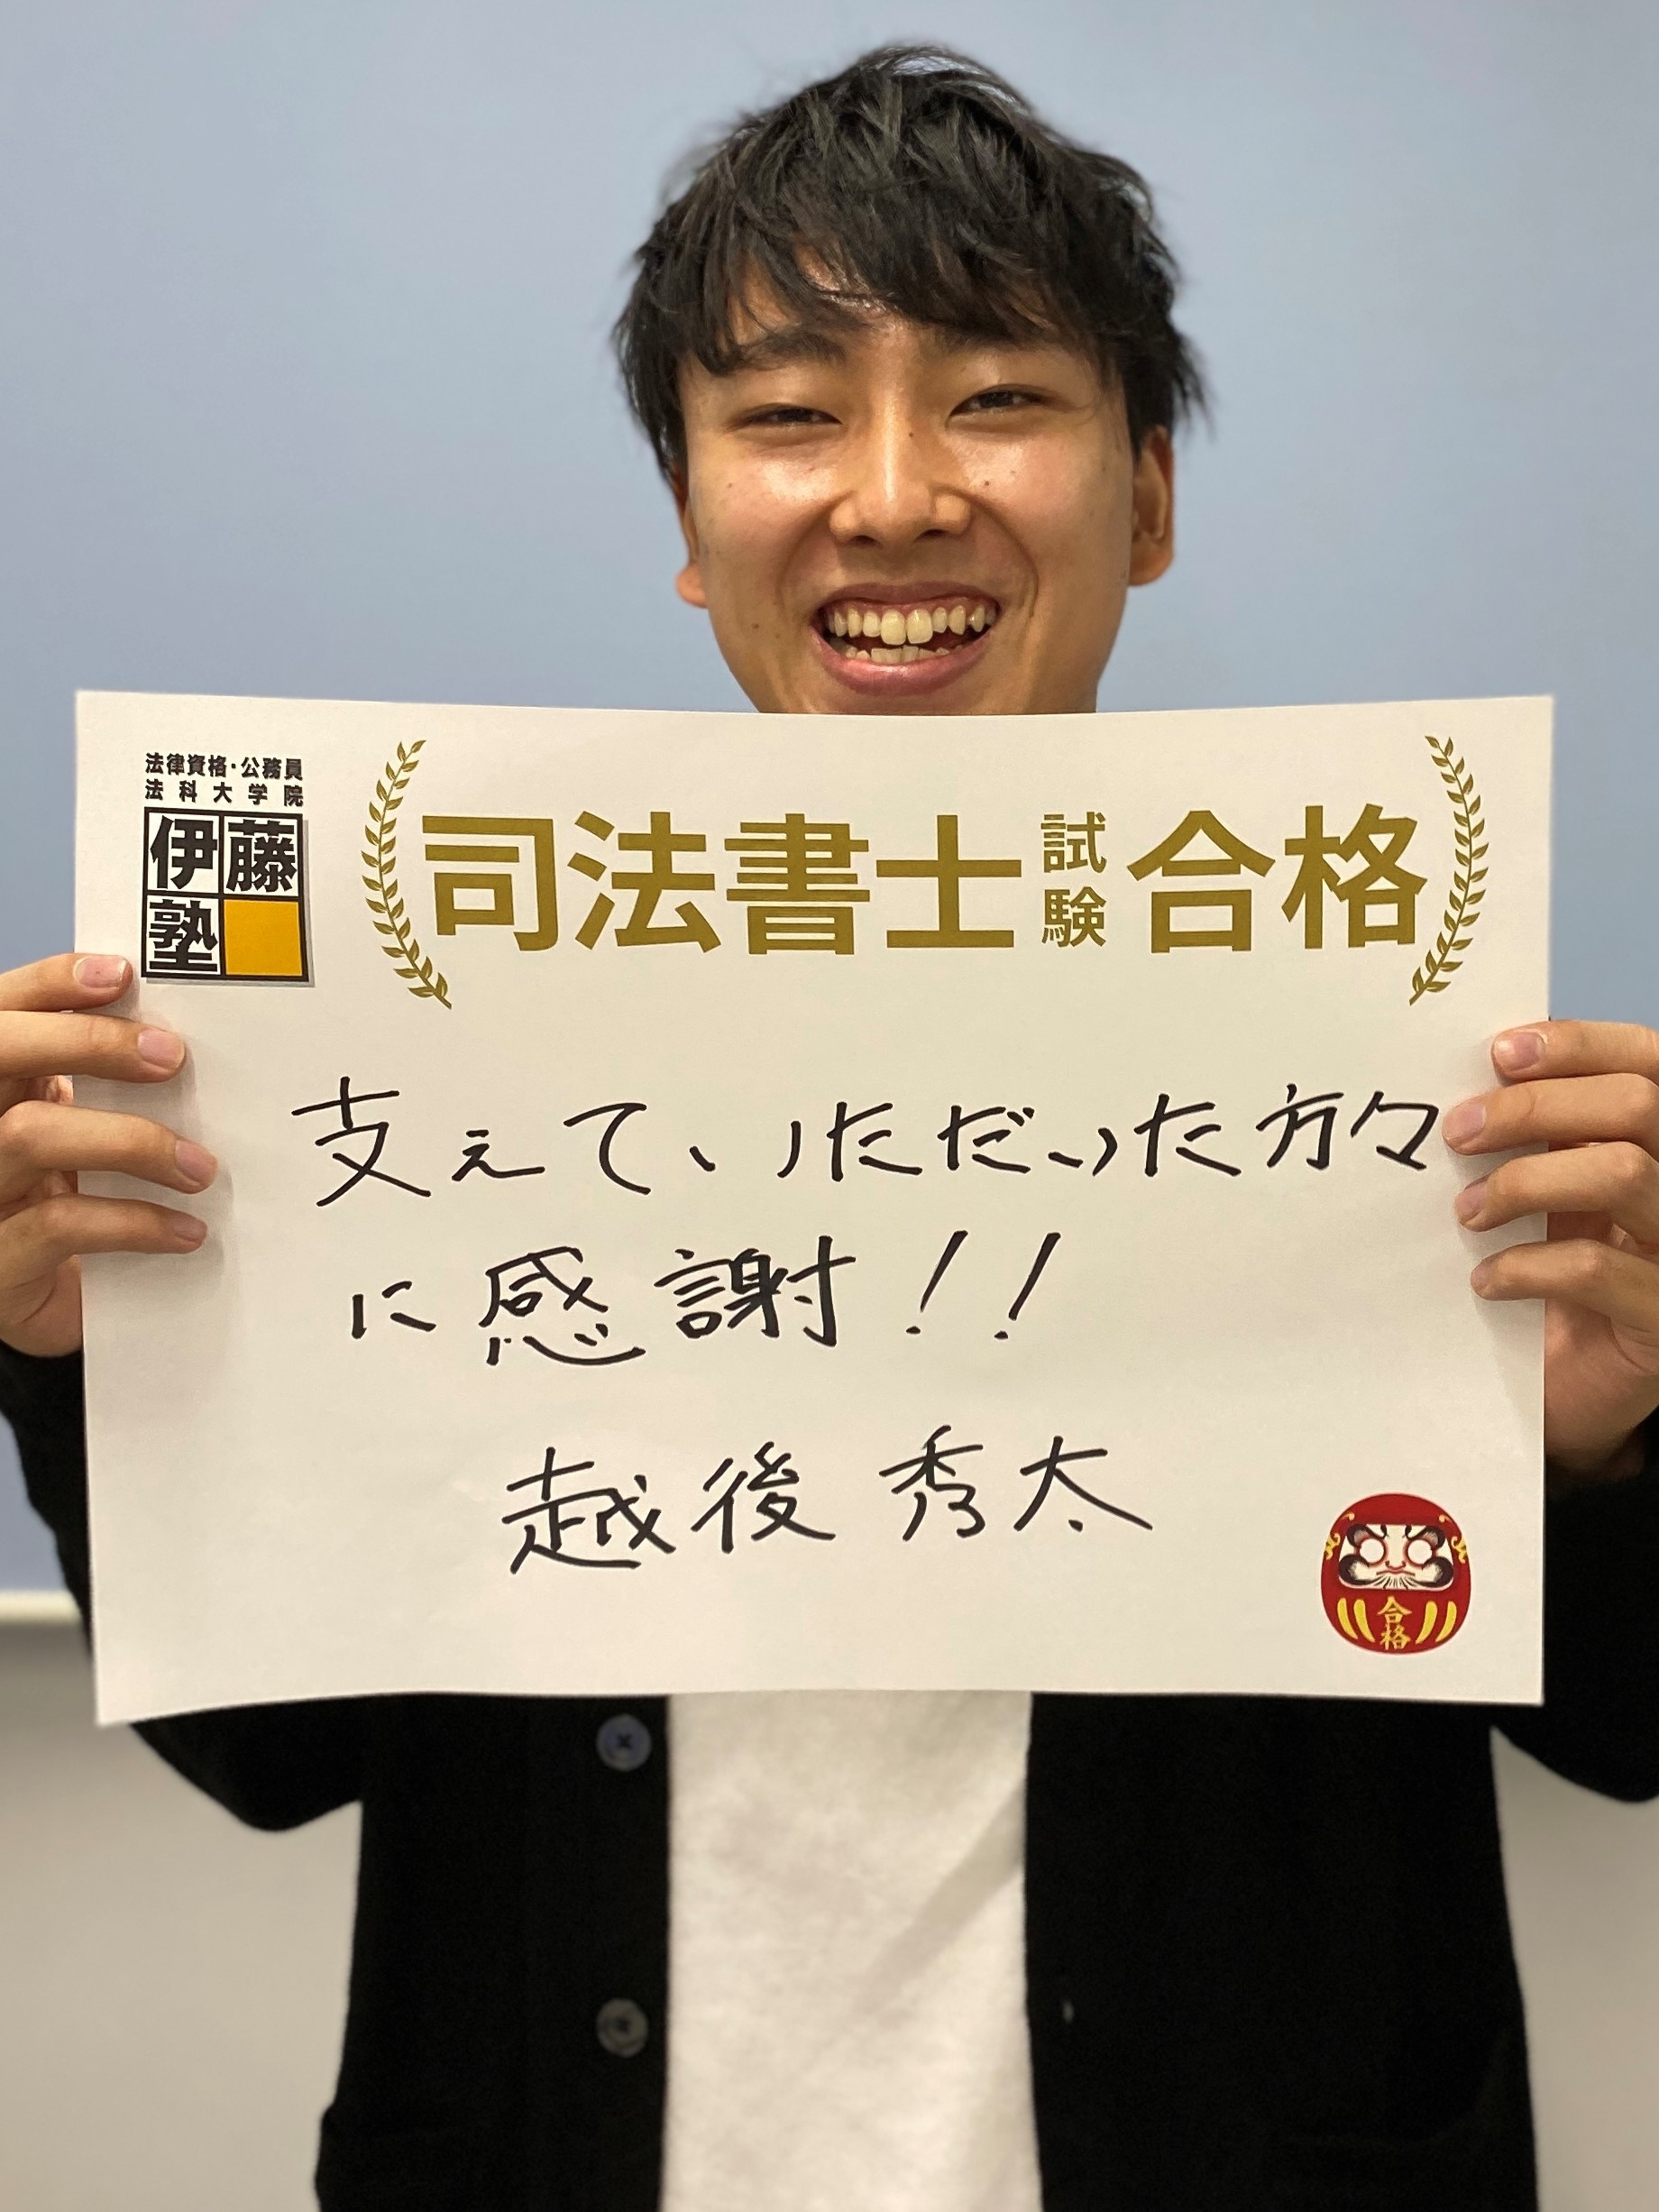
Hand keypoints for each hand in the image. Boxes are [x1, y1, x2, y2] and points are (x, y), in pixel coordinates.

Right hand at [0, 953, 214, 1358]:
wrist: (49, 1307)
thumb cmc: (66, 1204)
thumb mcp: (80, 1135)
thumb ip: (102, 1086)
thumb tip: (175, 1038)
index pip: (0, 1010)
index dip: (50, 983)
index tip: (121, 975)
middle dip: (86, 1042)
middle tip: (171, 1057)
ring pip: (27, 1136)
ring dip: (129, 1141)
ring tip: (200, 1167)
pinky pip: (57, 1225)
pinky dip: (133, 1222)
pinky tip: (186, 1230)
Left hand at [1446, 1020, 1658, 1482]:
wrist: (1577, 1390)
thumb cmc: (1566, 1276)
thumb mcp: (1561, 1195)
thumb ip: (1548, 1135)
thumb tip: (1484, 1074)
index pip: (1649, 1061)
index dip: (1580, 1044)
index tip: (1499, 1052)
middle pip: (1638, 1105)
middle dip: (1535, 1106)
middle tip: (1459, 1132)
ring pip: (1621, 1172)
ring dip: (1524, 1181)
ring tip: (1468, 1211)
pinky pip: (1594, 1268)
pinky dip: (1525, 1264)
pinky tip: (1485, 1280)